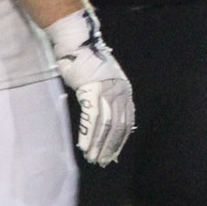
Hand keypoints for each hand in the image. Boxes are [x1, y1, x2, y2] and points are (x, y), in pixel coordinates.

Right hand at [47, 9, 134, 164]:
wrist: (79, 43)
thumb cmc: (86, 62)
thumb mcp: (103, 81)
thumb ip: (107, 98)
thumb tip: (104, 118)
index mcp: (125, 91)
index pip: (127, 121)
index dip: (121, 140)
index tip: (115, 154)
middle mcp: (120, 92)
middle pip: (119, 126)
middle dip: (111, 146)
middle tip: (104, 162)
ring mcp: (107, 91)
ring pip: (106, 125)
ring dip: (99, 145)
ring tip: (94, 158)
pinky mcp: (92, 91)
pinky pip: (92, 118)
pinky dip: (89, 134)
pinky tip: (85, 146)